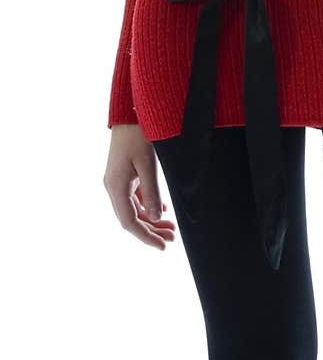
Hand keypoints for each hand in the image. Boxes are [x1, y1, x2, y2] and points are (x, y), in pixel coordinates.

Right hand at [104, 123, 176, 251]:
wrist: (130, 112)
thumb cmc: (138, 135)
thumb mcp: (148, 164)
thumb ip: (151, 192)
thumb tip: (154, 218)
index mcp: (115, 186)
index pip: (129, 222)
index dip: (146, 237)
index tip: (162, 246)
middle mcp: (113, 187)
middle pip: (132, 218)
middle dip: (151, 230)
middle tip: (172, 238)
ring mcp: (118, 181)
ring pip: (134, 209)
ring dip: (151, 220)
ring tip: (171, 228)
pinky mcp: (125, 175)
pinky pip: (135, 197)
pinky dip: (148, 206)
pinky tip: (162, 212)